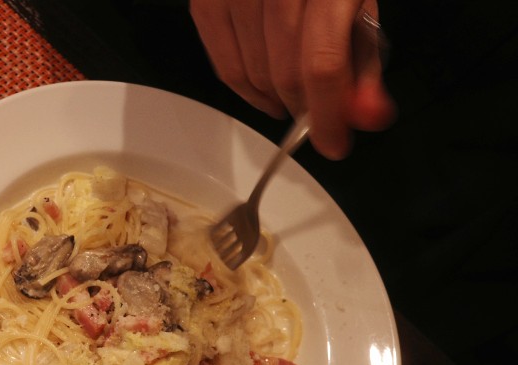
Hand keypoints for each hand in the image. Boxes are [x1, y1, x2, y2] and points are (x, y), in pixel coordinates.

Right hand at [189, 0, 394, 158]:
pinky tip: (263, 85)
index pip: (322, 65)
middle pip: (284, 74)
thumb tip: (366, 114)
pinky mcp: (207, 1)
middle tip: (315, 109)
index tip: (333, 142)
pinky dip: (244, 85)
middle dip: (303, 105)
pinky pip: (223, 65)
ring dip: (274, 97)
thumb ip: (364, 58)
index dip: (326, 114)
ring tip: (291, 91)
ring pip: (251, 75)